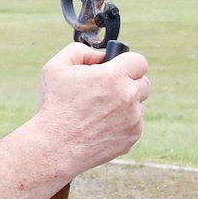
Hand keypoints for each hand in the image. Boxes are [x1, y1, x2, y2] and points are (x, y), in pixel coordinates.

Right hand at [31, 42, 149, 174]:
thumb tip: (100, 55)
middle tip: (107, 91)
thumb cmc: (53, 106)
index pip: (139, 61)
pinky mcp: (133, 136)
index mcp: (113, 75)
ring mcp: (133, 118)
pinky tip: (101, 126)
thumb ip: (80, 51)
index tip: (118, 69)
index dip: (127, 63)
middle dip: (128, 83)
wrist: (55, 146)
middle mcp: (128, 96)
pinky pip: (135, 123)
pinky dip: (122, 123)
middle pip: (143, 82)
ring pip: (139, 104)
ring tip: (100, 111)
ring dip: (126, 104)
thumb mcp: (56, 67)